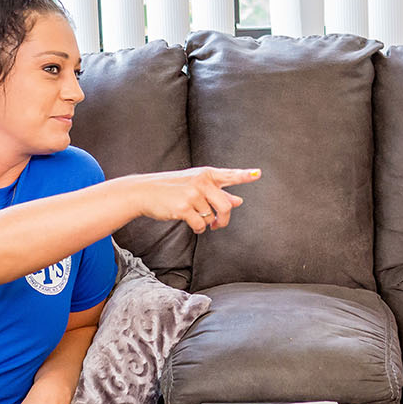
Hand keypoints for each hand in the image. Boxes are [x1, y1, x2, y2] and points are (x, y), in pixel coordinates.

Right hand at [132, 166, 260, 233]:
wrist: (144, 191)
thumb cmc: (171, 189)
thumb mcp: (195, 186)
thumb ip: (217, 193)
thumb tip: (238, 201)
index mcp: (206, 174)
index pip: (229, 175)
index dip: (244, 175)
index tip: (258, 174)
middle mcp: (201, 181)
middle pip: (226, 206)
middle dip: (224, 220)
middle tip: (218, 225)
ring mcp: (192, 194)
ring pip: (211, 217)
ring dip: (207, 223)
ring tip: (197, 220)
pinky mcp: (183, 207)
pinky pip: (200, 225)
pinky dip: (198, 229)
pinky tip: (192, 225)